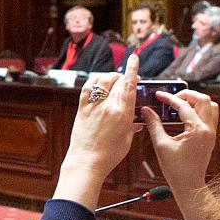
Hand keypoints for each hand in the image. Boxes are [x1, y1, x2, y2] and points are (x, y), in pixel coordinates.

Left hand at [54, 56, 138, 208]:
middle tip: (130, 80)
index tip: (134, 58)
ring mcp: (93, 106)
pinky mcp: (82, 108)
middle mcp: (107, 106)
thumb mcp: (126, 139)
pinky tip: (98, 84)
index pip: (129, 85)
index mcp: (122, 113)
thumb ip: (132, 125)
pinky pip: (87, 88)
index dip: (132, 69)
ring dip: (110, 77)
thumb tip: (137, 119)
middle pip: (118, 82)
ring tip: (115, 80)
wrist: (86, 161)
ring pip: (102, 81)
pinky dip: (94, 82)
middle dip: (125, 77)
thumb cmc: (109, 154)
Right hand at [142, 88, 217, 219]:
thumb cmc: (175, 169)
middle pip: (203, 99)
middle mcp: (208, 129)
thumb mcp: (161, 145)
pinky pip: (210, 115)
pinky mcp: (211, 136)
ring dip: (196, 101)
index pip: (184, 105)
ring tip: (181, 104)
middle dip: (187, 94)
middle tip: (172, 98)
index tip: (158, 95)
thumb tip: (146, 110)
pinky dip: (200, 110)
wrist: (189, 185)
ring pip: (211, 105)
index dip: (169, 98)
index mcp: (197, 130)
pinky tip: (186, 115)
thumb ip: (154, 124)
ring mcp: (211, 132)